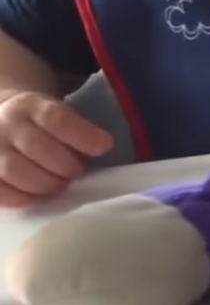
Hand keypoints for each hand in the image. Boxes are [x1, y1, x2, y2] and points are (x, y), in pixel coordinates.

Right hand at [0, 90, 111, 206]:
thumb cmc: (36, 124)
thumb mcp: (55, 113)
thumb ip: (74, 129)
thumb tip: (99, 149)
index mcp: (29, 106)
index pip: (56, 119)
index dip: (82, 135)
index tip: (104, 147)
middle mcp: (5, 125)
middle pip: (35, 146)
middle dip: (63, 165)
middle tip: (77, 173)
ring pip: (14, 170)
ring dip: (44, 184)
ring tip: (59, 185)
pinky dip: (21, 198)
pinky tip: (37, 196)